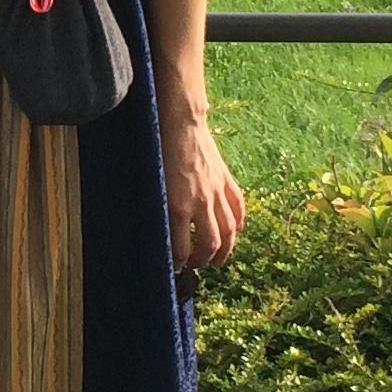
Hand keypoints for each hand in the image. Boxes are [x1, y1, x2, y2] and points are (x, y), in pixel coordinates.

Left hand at [162, 113, 244, 269]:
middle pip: (211, 245)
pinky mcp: (226, 180)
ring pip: (230, 231)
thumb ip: (157, 209)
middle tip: (196, 264)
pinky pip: (239, 208)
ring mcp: (217, 192)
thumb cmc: (158, 152)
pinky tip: (235, 230)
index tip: (176, 268)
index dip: (180, 264)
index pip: (183, 249)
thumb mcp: (152, 184)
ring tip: (218, 258)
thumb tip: (158, 231)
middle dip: (204, 260)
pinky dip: (239, 223)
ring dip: (225, 250)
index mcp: (177, 206)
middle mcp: (200, 203)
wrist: (180, 123)